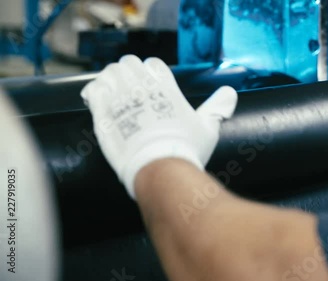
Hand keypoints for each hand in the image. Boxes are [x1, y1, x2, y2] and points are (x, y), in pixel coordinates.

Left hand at [81, 55, 237, 197]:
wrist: (158, 169)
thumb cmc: (185, 150)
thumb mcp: (208, 128)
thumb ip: (218, 107)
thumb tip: (230, 93)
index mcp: (165, 86)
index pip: (153, 64)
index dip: (152, 71)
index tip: (153, 82)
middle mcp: (141, 87)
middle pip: (130, 63)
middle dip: (132, 71)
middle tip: (133, 86)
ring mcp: (119, 99)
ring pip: (111, 72)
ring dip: (113, 77)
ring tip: (116, 90)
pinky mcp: (103, 114)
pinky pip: (94, 89)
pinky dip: (96, 90)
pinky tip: (98, 98)